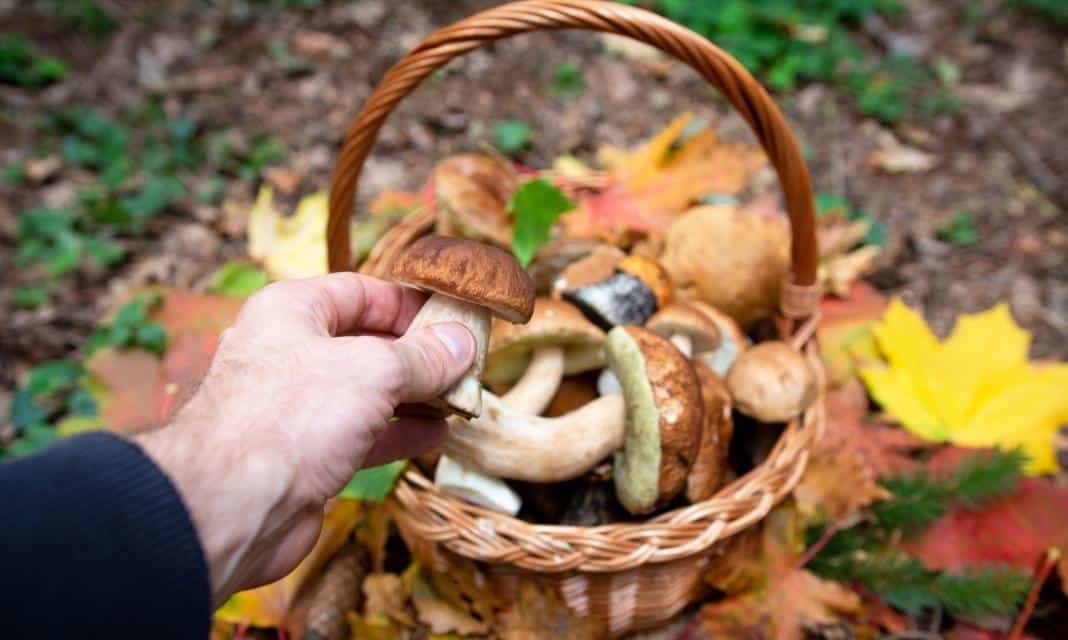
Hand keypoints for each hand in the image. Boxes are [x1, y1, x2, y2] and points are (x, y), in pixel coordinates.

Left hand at [136, 273, 474, 605]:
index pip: (360, 291)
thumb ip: (423, 357)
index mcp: (292, 311)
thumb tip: (462, 343)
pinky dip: (400, 431)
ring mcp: (297, 406)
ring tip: (461, 401)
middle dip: (419, 356)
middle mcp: (290, 352)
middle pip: (367, 343)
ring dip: (416, 397)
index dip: (408, 304)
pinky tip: (436, 435)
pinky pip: (362, 432)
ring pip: (368, 392)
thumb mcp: (373, 371)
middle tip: (466, 365)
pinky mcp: (306, 453)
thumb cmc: (289, 417)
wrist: (231, 506)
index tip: (452, 319)